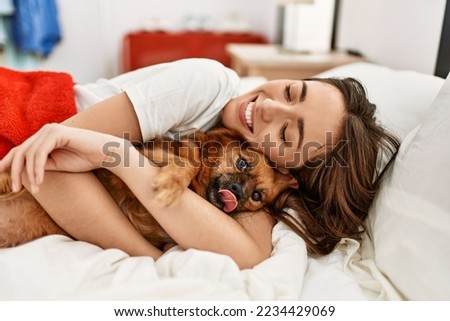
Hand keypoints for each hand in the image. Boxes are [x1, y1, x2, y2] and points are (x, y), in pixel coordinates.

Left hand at [0, 123, 121, 192]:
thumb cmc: (86, 159)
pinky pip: (39, 154)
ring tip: (33, 188)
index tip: (1, 175)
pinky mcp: (56, 133)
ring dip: (28, 174)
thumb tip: (23, 172)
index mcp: (45, 136)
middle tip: (16, 189)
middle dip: (15, 171)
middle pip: (21, 151)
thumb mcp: (58, 164)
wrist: (107, 154)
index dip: (9, 163)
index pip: (21, 149)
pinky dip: (37, 169)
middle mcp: (45, 130)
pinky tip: (40, 181)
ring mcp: (50, 130)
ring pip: (28, 154)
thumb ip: (41, 165)